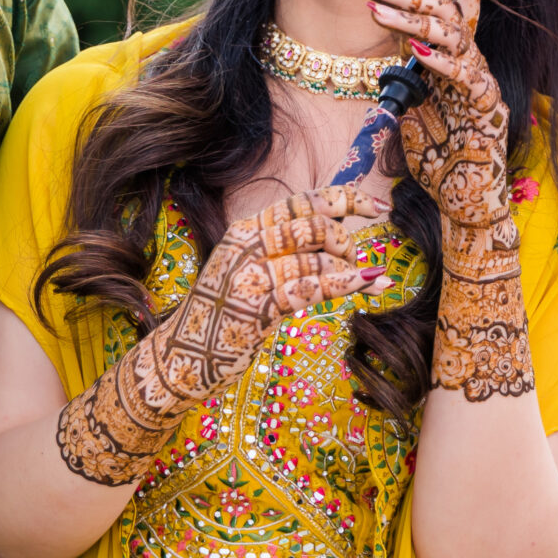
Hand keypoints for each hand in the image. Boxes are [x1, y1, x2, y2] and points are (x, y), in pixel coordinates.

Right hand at [55, 186, 389, 485]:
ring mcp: (248, 272)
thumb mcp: (249, 273)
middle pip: (311, 221)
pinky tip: (365, 284)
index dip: (344, 199)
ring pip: (313, 254)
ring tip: (369, 278)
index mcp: (245, 229)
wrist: (180, 358)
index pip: (301, 202)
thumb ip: (283, 255)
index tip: (377, 207)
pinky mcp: (254, 304)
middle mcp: (245, 242)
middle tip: (360, 260)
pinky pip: (307, 286)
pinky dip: (342, 283)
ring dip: (350, 266)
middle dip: (346, 237)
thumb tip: (336, 243)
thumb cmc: (221, 319)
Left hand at [363, 0, 531, 401]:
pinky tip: (413, 50)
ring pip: (456, 35)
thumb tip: (379, 53)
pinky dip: (438, 61)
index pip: (454, 0)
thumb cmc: (436, 160)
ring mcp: (481, 86)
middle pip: (450, 11)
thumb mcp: (408, 109)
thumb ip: (400, 77)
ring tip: (376, 7)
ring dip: (413, 18)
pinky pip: (464, 78)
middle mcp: (472, 65)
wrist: (466, 207)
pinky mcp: (485, 113)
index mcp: (454, 59)